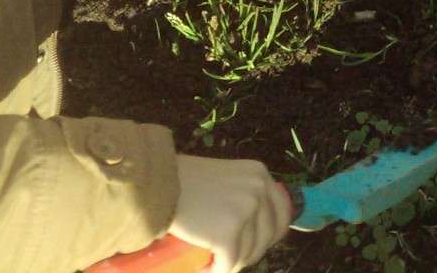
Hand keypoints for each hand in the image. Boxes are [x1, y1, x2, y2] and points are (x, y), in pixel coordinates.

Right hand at [169, 154, 290, 272]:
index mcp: (259, 174)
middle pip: (268, 237)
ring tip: (210, 261)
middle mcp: (258, 189)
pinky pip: (229, 265)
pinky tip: (203, 268)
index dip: (269, 235)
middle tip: (227, 257)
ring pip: (247, 254)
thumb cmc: (179, 181)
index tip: (253, 245)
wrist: (154, 186)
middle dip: (249, 253)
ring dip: (230, 262)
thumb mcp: (222, 177)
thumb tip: (249, 225)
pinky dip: (216, 271)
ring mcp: (246, 211)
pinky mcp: (229, 234)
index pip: (282, 213)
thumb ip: (240, 193)